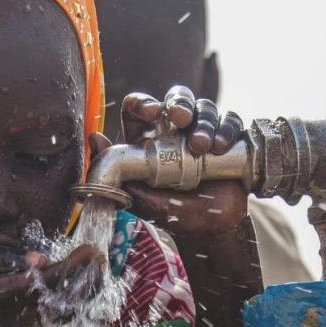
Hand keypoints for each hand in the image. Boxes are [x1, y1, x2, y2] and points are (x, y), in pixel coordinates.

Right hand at [0, 243, 105, 326]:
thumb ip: (6, 259)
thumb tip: (42, 260)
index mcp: (2, 294)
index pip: (52, 282)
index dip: (76, 267)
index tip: (91, 250)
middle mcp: (12, 317)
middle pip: (64, 307)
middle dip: (87, 283)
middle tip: (98, 259)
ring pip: (58, 319)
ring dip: (79, 295)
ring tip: (91, 272)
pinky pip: (46, 323)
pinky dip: (65, 306)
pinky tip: (69, 290)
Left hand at [93, 85, 247, 237]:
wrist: (212, 228)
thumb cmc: (174, 211)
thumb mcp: (143, 199)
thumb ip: (119, 174)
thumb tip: (95, 139)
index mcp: (147, 138)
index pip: (139, 107)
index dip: (143, 103)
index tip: (152, 112)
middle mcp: (174, 130)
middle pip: (175, 98)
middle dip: (180, 103)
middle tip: (182, 118)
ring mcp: (202, 130)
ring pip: (203, 107)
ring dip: (204, 122)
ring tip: (202, 147)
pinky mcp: (226, 137)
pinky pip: (230, 120)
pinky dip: (226, 129)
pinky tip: (219, 147)